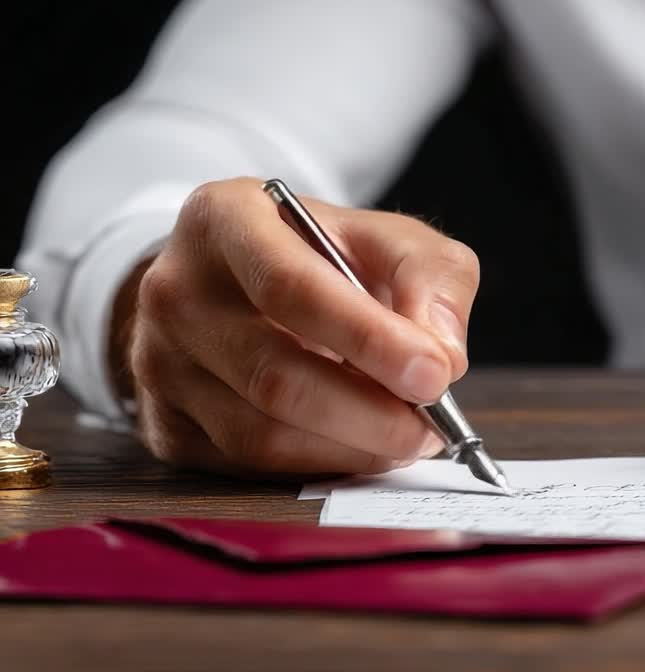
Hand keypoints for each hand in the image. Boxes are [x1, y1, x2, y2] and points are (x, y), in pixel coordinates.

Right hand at [115, 177, 478, 476]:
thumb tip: (443, 354)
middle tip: (430, 426)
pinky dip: (318, 466)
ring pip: (261, 433)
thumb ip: (431, 278)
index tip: (433, 374)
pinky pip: (248, 467)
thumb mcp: (389, 239)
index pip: (290, 288)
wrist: (242, 285)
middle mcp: (176, 290)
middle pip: (273, 374)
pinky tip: (359, 448)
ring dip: (350, 448)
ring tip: (405, 437)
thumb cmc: (323, 258)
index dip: (368, 339)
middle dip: (369, 412)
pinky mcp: (165, 425)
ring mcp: (158, 362)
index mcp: (223, 219)